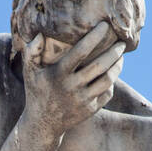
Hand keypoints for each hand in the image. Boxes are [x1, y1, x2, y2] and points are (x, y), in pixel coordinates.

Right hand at [22, 22, 125, 136]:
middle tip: (122, 42)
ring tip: (121, 56)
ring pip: (108, 80)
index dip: (94, 37)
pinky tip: (113, 73)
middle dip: (114, 52)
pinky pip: (107, 93)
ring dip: (117, 66)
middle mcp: (73, 87)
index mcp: (59, 74)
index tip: (105, 25)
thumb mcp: (30, 72)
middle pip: (100, 66)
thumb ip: (32, 52)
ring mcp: (83, 100)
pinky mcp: (90, 110)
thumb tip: (39, 34)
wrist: (43, 125)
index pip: (81, 52)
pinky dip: (112, 82)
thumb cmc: (37, 91)